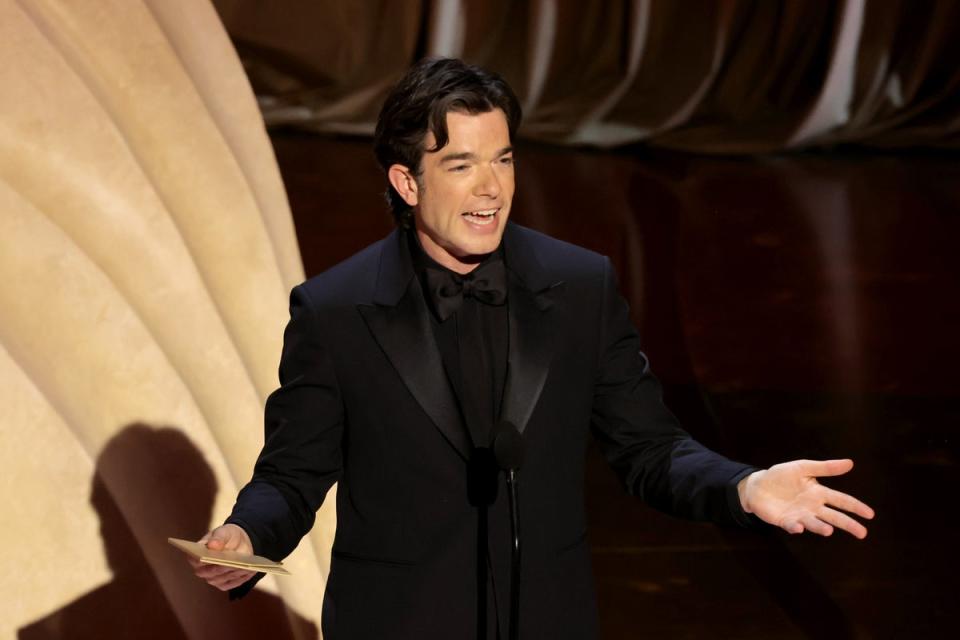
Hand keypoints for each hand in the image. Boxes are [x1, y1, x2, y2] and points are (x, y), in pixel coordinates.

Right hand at [189, 524, 256, 590]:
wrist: (239, 541)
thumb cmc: (226, 536)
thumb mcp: (223, 532)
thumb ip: (218, 538)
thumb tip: (212, 545)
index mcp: (196, 556)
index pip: (196, 560)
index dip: (202, 560)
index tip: (210, 557)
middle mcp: (202, 571)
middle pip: (210, 572)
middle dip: (220, 568)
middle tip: (230, 563)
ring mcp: (213, 579)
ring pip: (222, 579)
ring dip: (233, 573)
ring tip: (244, 566)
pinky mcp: (225, 584)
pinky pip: (232, 583)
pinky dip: (241, 578)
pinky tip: (249, 571)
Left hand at [738, 459, 874, 538]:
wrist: (758, 485)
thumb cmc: (781, 476)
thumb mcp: (803, 468)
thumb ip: (825, 468)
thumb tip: (850, 463)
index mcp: (819, 493)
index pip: (841, 500)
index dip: (855, 507)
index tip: (870, 514)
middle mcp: (813, 507)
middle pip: (834, 516)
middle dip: (848, 524)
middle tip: (862, 533)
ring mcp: (800, 515)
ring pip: (815, 523)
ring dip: (821, 528)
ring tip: (829, 531)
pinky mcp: (785, 521)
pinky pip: (792, 526)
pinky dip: (795, 527)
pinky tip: (799, 527)